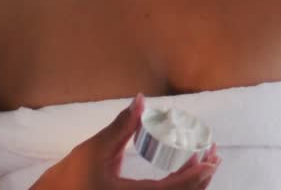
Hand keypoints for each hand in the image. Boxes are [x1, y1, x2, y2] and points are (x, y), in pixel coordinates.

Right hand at [33, 94, 220, 189]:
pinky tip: (181, 171)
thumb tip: (140, 100)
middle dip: (201, 178)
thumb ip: (121, 126)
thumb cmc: (66, 180)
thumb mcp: (93, 151)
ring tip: (202, 160)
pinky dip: (178, 188)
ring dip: (192, 184)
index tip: (211, 158)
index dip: (196, 175)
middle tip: (213, 155)